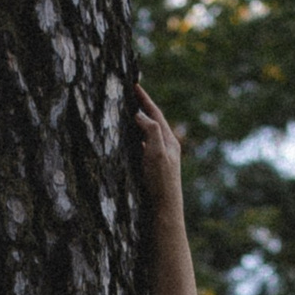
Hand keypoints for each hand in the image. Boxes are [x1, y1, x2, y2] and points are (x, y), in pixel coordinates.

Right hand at [134, 82, 184, 205]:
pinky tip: (127, 141)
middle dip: (141, 107)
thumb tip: (139, 115)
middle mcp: (166, 147)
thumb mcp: (157, 152)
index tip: (134, 84)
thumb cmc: (161, 182)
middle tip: (129, 94)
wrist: (164, 210)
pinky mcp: (152, 169)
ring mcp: (159, 158)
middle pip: (152, 121)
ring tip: (126, 112)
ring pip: (146, 134)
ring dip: (137, 123)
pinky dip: (134, 138)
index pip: (155, 113)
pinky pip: (142, 147)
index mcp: (169, 140)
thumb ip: (151, 130)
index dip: (144, 98)